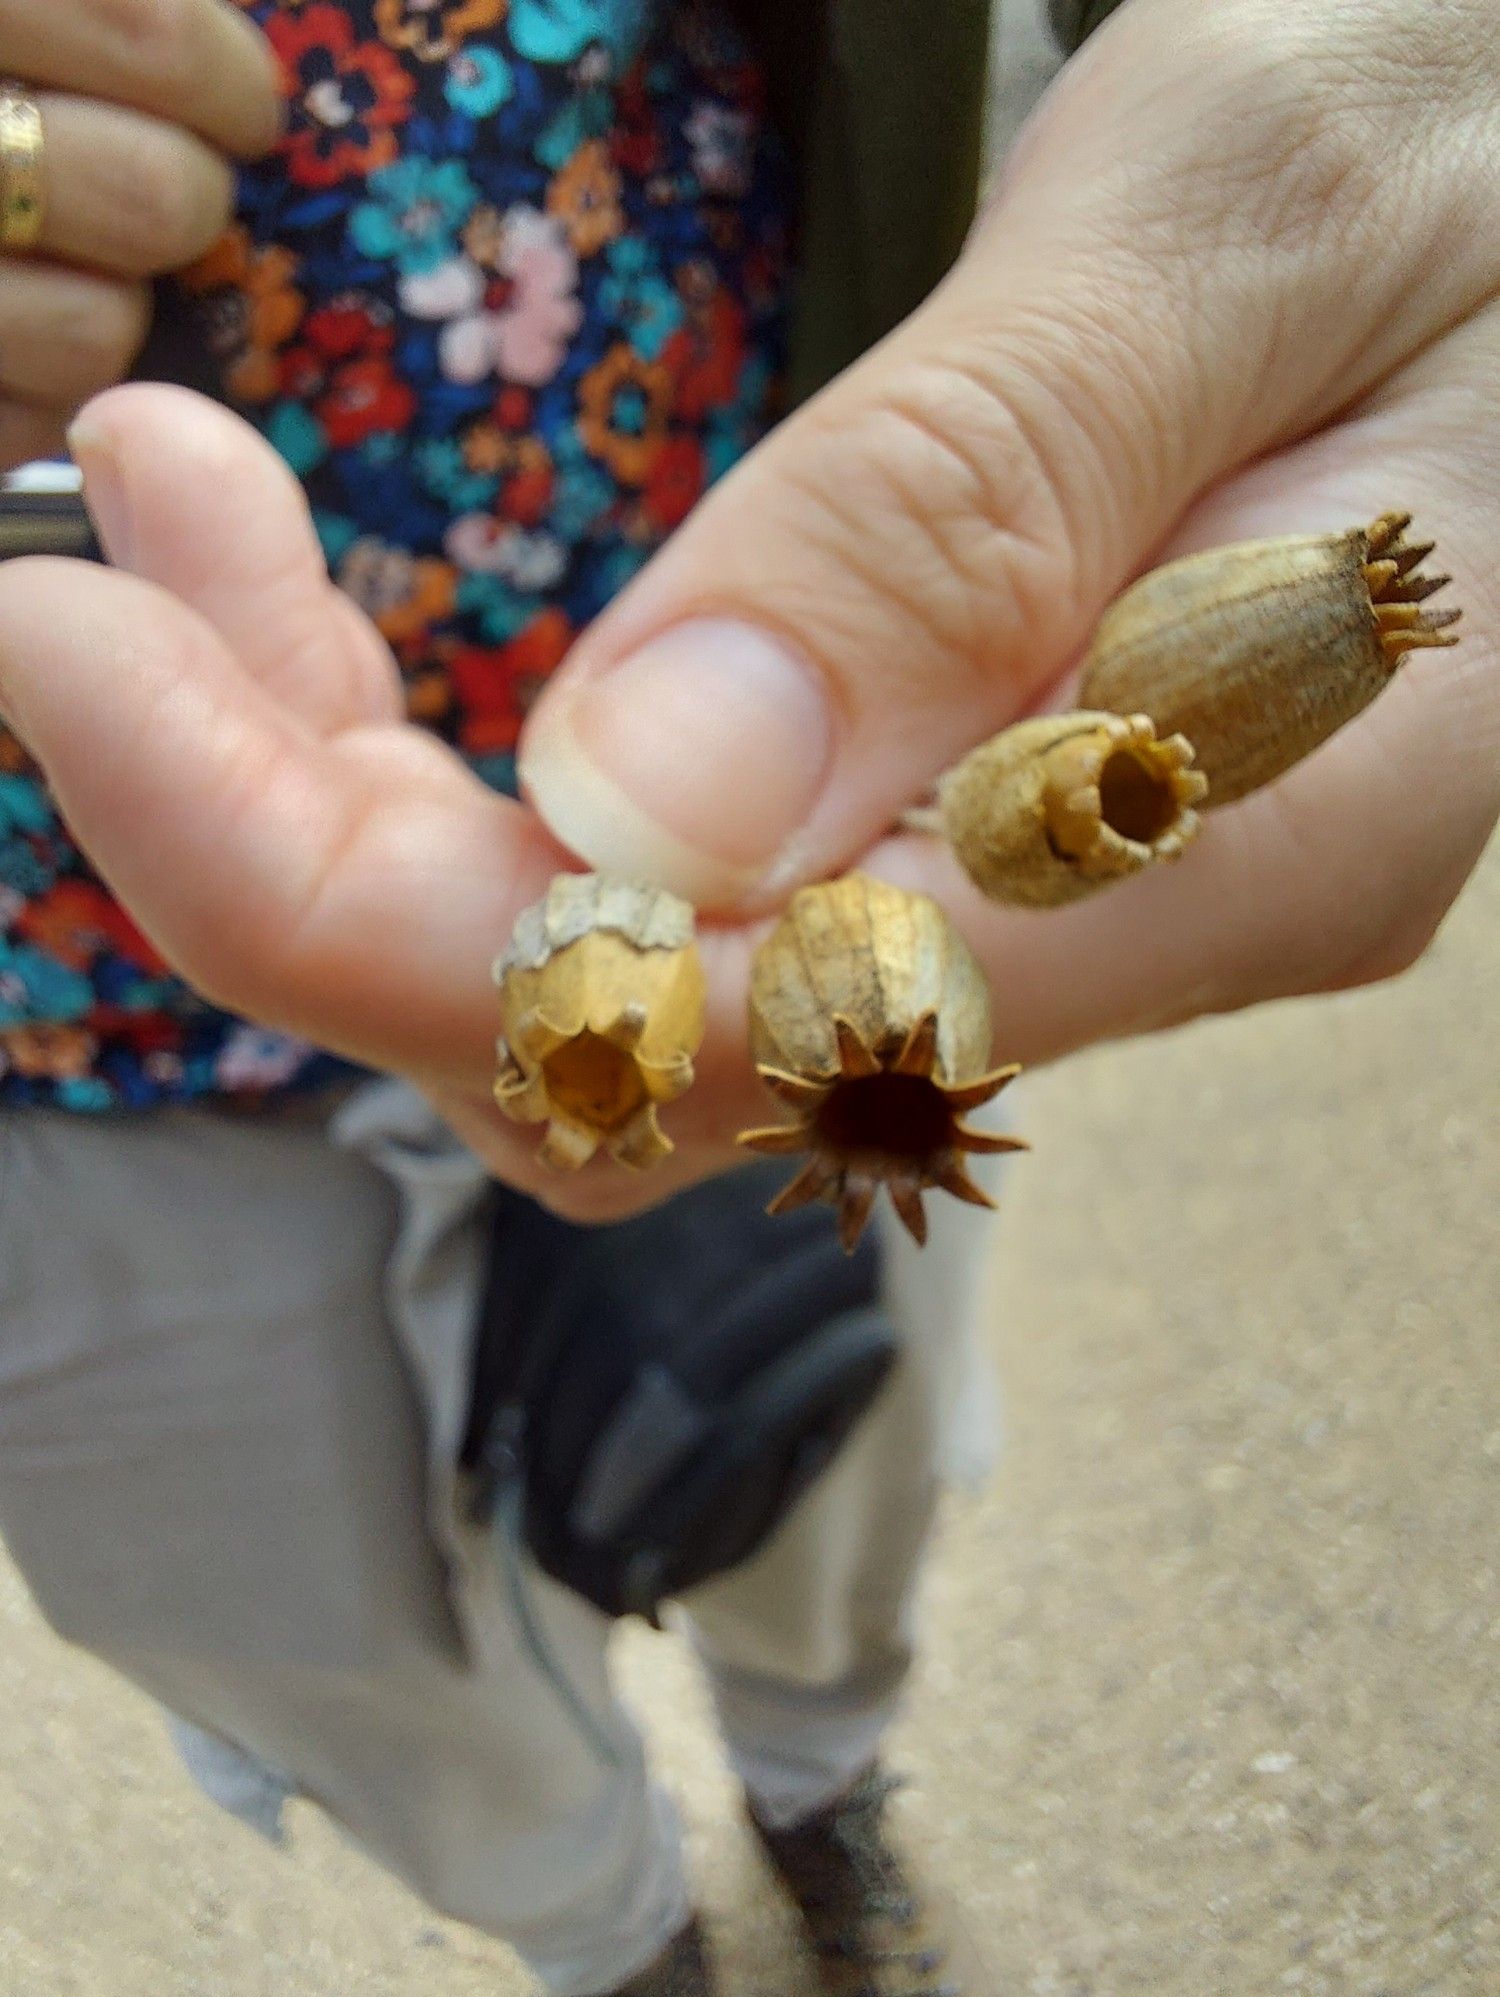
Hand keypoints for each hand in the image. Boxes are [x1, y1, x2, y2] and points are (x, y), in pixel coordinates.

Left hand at [2, 0, 1497, 1225]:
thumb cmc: (1472, 137)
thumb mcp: (1242, 224)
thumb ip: (963, 524)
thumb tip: (644, 812)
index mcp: (1237, 837)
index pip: (741, 1021)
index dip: (378, 914)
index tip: (99, 663)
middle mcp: (1112, 932)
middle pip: (630, 1049)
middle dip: (310, 853)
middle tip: (96, 574)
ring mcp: (1031, 898)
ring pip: (618, 980)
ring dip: (350, 796)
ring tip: (181, 522)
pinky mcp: (960, 822)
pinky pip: (670, 885)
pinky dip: (462, 772)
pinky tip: (332, 604)